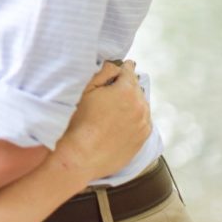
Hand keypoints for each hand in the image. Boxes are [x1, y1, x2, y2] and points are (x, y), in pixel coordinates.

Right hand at [58, 59, 150, 180]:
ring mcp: (143, 124)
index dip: (125, 67)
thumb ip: (103, 73)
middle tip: (115, 88)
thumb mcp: (85, 91)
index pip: (129, 72)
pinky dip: (135, 118)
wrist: (81, 156)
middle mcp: (140, 106)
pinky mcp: (142, 139)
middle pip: (136, 89)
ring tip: (117, 106)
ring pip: (141, 106)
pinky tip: (121, 121)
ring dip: (132, 103)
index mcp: (126, 91)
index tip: (125, 65)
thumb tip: (115, 66)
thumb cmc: (78, 122)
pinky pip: (143, 122)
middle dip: (127, 86)